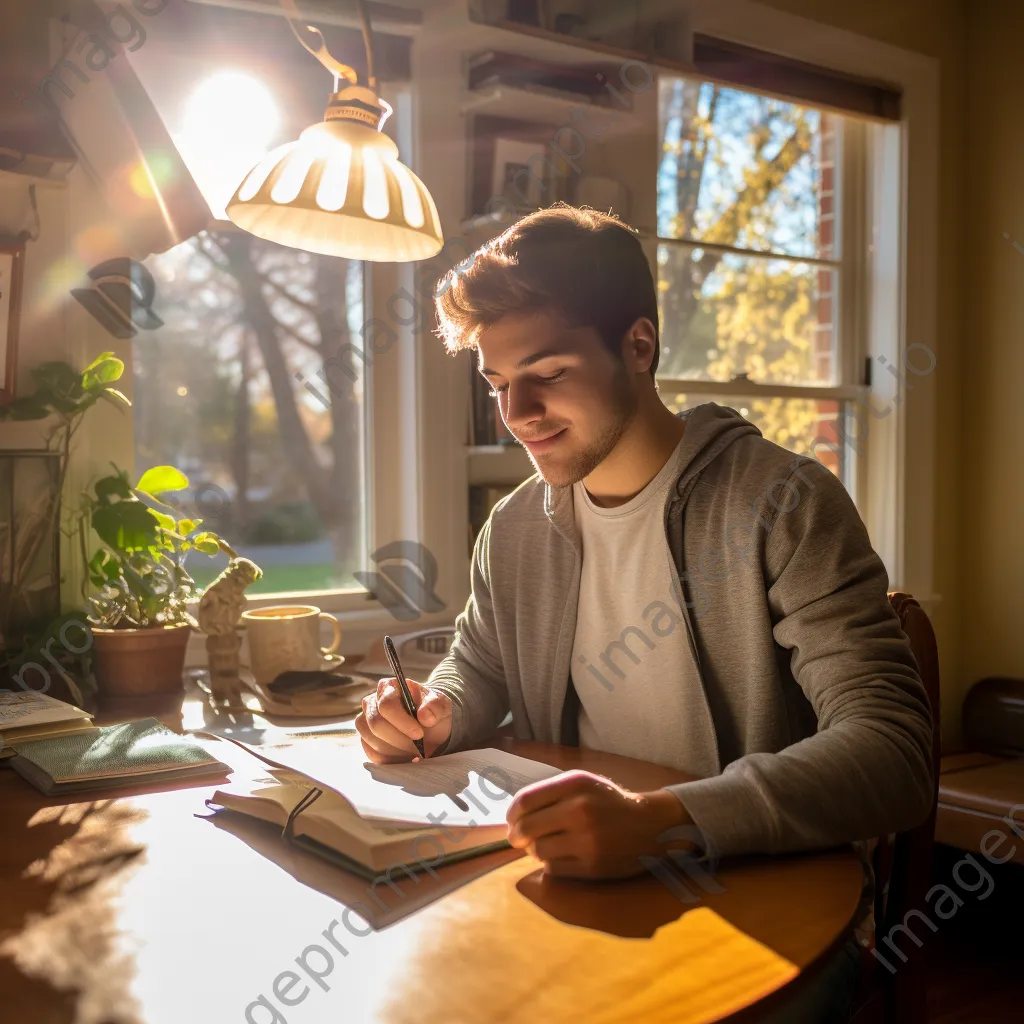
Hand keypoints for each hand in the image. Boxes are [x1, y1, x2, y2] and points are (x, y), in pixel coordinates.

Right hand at [355, 677, 452, 763]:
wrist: (429, 728)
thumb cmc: (432, 712)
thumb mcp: (441, 705)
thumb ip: (435, 707)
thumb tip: (425, 717)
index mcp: (389, 687)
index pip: (386, 705)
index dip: (402, 722)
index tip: (419, 734)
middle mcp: (372, 702)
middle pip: (377, 724)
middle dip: (400, 739)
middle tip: (418, 747)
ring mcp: (365, 722)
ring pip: (373, 741)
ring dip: (396, 751)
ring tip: (414, 751)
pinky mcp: (366, 740)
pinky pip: (372, 754)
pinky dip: (391, 760)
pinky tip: (406, 757)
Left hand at [506, 770, 693, 878]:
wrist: (649, 825)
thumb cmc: (608, 802)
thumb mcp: (582, 784)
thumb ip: (550, 793)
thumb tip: (513, 816)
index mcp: (575, 784)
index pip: (525, 800)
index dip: (511, 814)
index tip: (511, 820)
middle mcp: (580, 810)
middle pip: (526, 828)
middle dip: (516, 836)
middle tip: (518, 839)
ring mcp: (587, 840)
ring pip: (538, 851)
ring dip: (534, 851)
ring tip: (543, 846)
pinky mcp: (593, 866)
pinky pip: (553, 868)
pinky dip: (551, 864)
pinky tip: (561, 856)